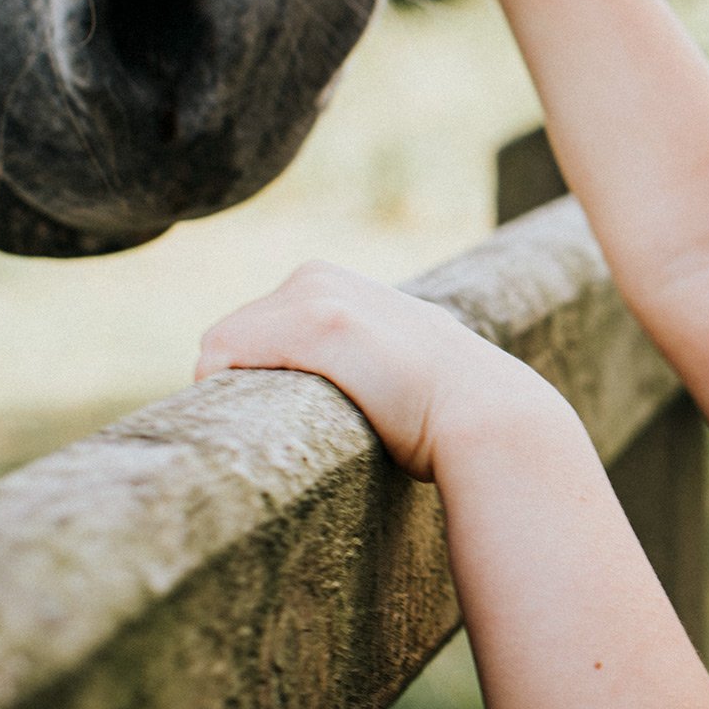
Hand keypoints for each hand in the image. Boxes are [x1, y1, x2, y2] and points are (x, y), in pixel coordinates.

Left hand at [195, 261, 552, 480]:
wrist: (486, 416)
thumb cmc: (440, 410)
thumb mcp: (388, 363)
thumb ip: (353, 361)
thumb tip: (340, 395)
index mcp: (331, 284)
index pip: (251, 330)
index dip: (254, 378)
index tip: (281, 420)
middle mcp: (318, 277)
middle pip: (230, 336)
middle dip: (240, 384)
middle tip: (278, 431)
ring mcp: (318, 295)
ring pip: (222, 346)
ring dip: (235, 393)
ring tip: (282, 431)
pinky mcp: (319, 323)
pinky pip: (222, 354)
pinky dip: (224, 389)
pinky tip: (261, 421)